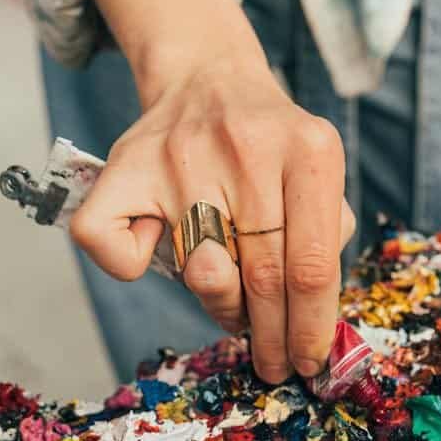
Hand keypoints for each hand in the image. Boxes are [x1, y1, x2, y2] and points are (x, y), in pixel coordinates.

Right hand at [71, 0, 354, 382]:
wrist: (208, 78)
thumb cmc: (267, 145)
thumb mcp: (314, 171)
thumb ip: (321, 233)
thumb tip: (307, 314)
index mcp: (310, 149)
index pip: (312, 262)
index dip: (310, 326)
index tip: (308, 362)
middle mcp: (249, 146)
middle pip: (262, 274)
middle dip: (271, 334)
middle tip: (275, 363)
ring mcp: (182, 153)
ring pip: (200, 270)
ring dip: (221, 305)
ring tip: (235, 310)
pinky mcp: (126, 163)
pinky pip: (118, 248)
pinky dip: (134, 266)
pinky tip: (157, 253)